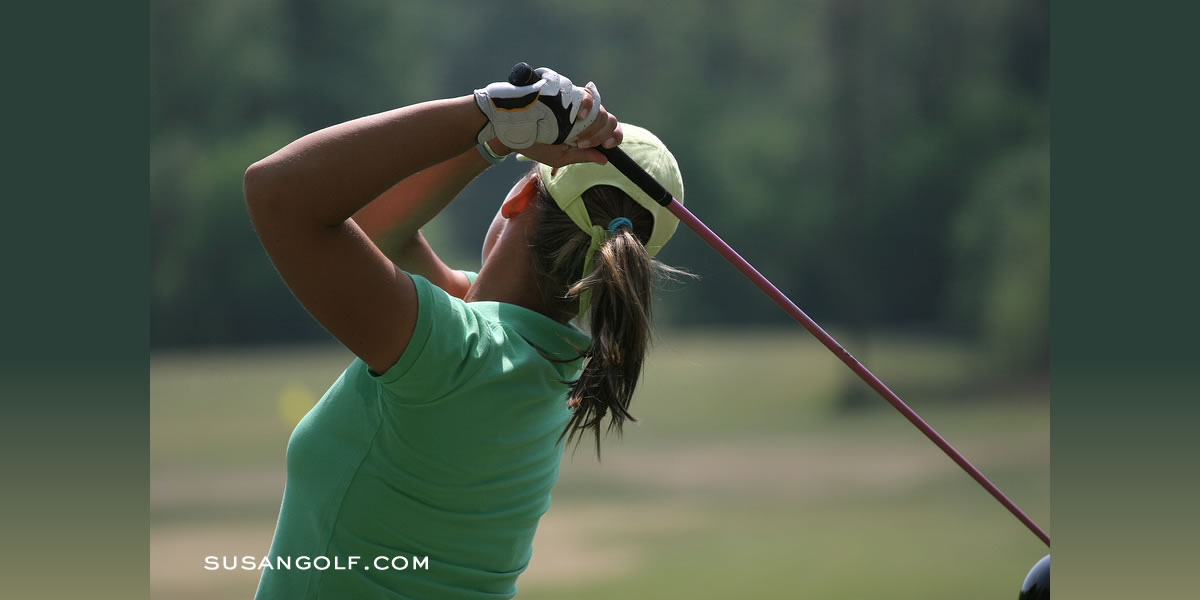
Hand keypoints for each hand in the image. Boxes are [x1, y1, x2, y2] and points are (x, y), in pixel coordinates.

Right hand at [487, 88, 622, 167]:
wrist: (511, 129)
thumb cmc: (534, 144)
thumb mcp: (559, 156)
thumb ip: (582, 157)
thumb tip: (605, 160)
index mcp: (585, 127)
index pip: (609, 127)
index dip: (614, 136)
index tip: (606, 146)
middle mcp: (583, 113)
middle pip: (607, 118)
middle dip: (599, 135)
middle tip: (580, 144)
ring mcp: (575, 100)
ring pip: (600, 107)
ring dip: (594, 125)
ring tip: (576, 138)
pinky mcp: (566, 90)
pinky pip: (586, 93)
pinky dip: (588, 104)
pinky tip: (581, 116)